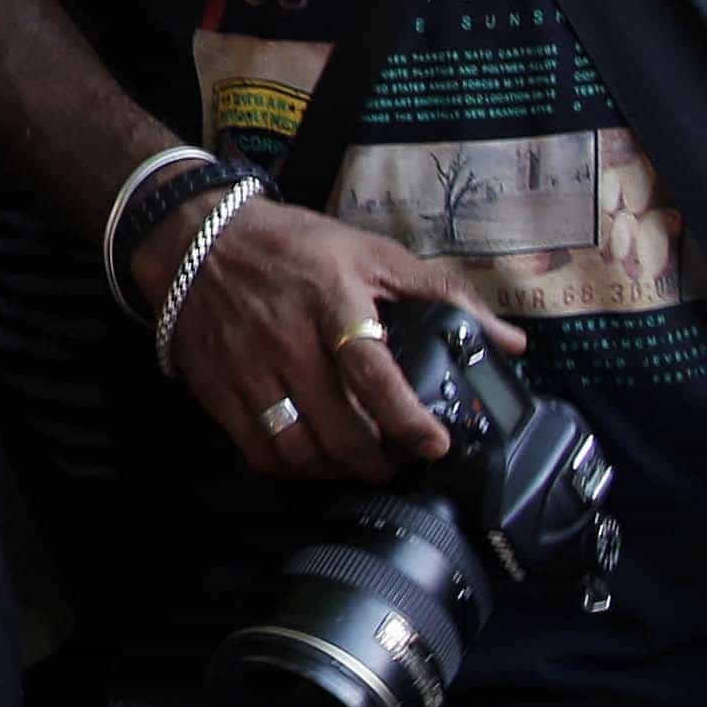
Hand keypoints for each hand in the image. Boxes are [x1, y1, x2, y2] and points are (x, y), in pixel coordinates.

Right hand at [149, 191, 517, 483]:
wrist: (197, 237)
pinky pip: (260, 450)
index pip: (371, 372)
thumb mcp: (372, 253)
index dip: (406, 418)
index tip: (434, 444)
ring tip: (358, 463)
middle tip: (398, 461)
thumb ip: (443, 294)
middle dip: (378, 459)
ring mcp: (247, 368)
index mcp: (330, 302)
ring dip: (337, 469)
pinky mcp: (218, 388)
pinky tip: (313, 458)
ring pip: (299, 449)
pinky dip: (293, 467)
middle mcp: (285, 339)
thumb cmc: (293, 245)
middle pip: (339, 426)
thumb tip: (510, 341)